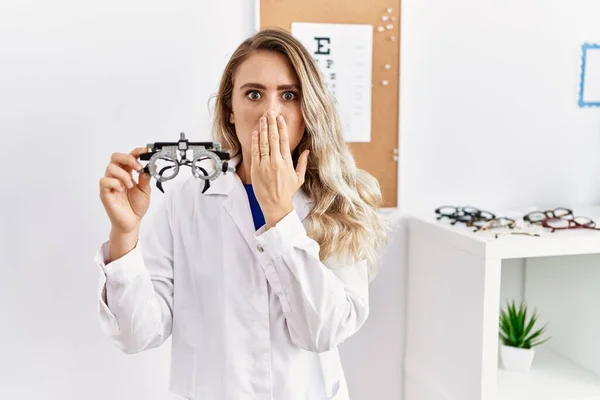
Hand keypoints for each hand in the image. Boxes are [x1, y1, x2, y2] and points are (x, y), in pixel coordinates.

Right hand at [99, 147, 151, 234]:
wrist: (131, 222)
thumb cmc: (136, 207)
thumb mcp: (145, 190)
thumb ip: (146, 178)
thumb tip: (149, 166)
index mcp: (127, 173)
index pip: (128, 157)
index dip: (136, 152)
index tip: (145, 151)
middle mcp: (117, 176)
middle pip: (115, 157)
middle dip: (127, 158)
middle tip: (138, 167)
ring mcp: (110, 184)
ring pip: (110, 167)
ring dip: (123, 175)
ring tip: (130, 185)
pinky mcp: (104, 192)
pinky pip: (105, 181)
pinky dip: (115, 183)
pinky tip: (121, 190)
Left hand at [251, 110, 308, 228]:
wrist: (275, 205)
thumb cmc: (287, 192)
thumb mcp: (299, 178)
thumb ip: (302, 163)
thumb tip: (307, 151)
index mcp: (287, 162)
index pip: (284, 141)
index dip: (282, 128)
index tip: (280, 118)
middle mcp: (276, 162)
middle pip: (274, 138)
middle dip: (271, 124)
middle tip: (270, 112)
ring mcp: (265, 165)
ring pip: (264, 143)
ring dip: (263, 129)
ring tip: (262, 118)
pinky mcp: (256, 169)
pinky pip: (255, 152)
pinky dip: (255, 141)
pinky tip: (256, 132)